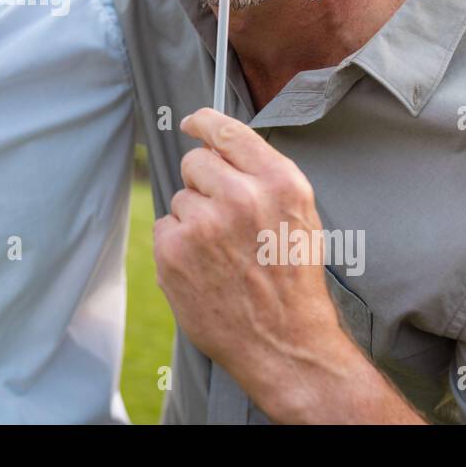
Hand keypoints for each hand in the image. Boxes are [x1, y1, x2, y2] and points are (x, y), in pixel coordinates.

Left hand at [155, 109, 421, 422]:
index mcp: (279, 183)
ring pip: (179, 199)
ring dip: (192, 221)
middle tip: (223, 220)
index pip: (227, 132)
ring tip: (222, 255)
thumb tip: (220, 146)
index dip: (204, 123)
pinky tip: (204, 270)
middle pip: (194, 162)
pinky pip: (164, 229)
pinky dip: (177, 247)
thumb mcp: (300, 216)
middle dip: (203, 184)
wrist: (284, 344)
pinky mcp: (174, 251)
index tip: (192, 122)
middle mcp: (241, 197)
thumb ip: (263, 177)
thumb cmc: (292, 281)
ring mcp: (203, 224)